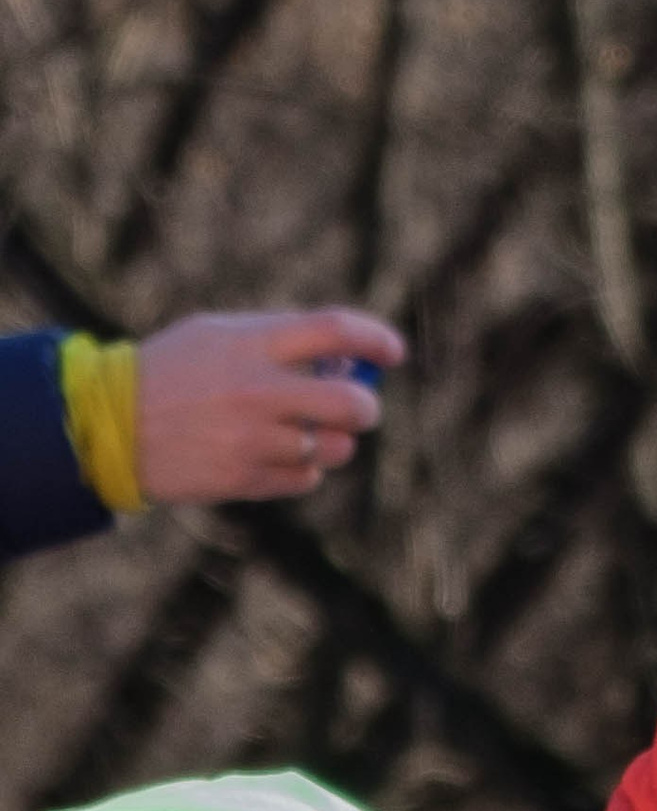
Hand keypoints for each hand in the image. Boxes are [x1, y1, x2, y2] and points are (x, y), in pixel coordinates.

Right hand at [133, 305, 403, 502]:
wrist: (110, 424)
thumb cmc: (173, 371)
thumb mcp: (219, 335)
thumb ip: (280, 340)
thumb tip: (347, 361)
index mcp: (253, 344)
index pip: (337, 331)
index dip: (376, 339)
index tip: (392, 352)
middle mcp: (259, 391)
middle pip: (354, 402)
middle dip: (366, 406)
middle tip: (357, 407)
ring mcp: (254, 438)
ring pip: (336, 447)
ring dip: (334, 441)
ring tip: (307, 433)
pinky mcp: (246, 478)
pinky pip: (307, 478)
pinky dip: (304, 469)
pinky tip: (276, 455)